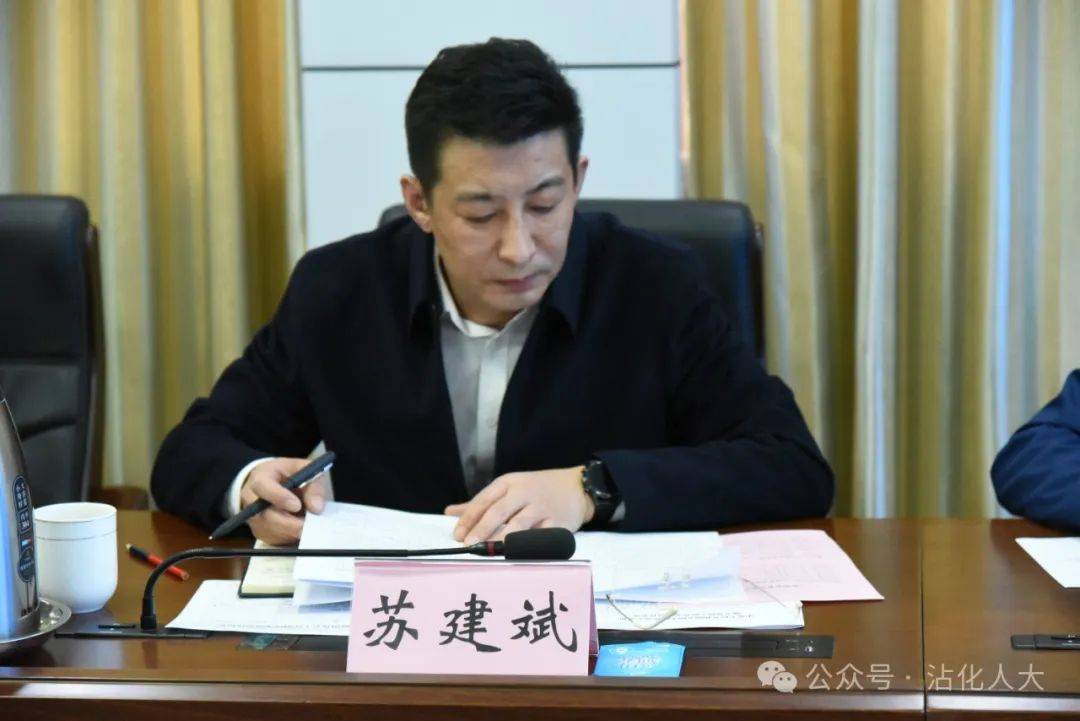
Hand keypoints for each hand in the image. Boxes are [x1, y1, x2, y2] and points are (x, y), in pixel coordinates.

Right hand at [240, 457, 329, 544]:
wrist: (276, 483)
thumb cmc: (290, 475)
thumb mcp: (306, 472)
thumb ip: (314, 487)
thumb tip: (316, 508)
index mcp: (260, 476)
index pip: (263, 486)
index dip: (279, 497)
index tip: (296, 506)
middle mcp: (251, 498)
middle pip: (263, 515)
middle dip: (288, 523)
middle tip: (307, 524)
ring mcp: (253, 517)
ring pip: (270, 530)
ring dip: (291, 531)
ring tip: (307, 524)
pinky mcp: (260, 532)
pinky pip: (274, 539)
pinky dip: (290, 537)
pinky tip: (299, 528)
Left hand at [444, 466, 593, 543]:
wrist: (577, 486)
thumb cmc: (537, 488)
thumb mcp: (509, 487)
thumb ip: (480, 502)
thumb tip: (449, 512)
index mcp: (508, 483)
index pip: (484, 500)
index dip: (469, 518)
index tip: (457, 535)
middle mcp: (523, 493)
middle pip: (499, 510)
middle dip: (482, 529)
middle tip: (469, 545)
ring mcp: (541, 507)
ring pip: (519, 523)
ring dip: (503, 538)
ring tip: (491, 551)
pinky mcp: (557, 521)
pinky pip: (541, 535)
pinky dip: (530, 545)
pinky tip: (519, 554)